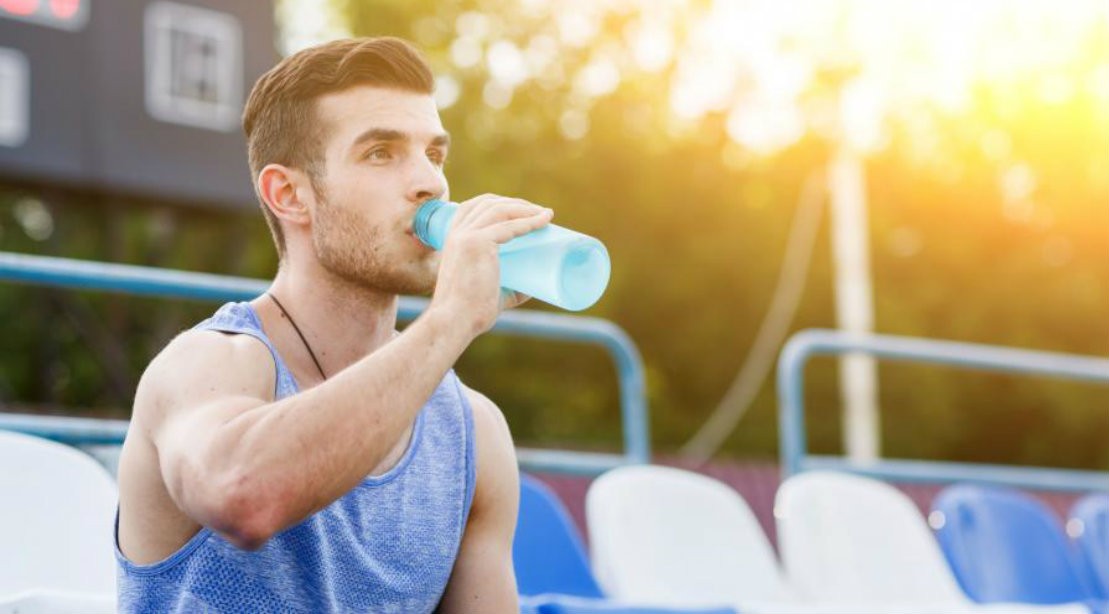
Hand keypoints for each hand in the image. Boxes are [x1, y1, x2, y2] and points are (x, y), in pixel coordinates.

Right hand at [429, 194, 552, 336]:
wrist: (454, 322)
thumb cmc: (470, 312)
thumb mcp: (490, 291)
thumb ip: (510, 288)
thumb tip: (534, 287)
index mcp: (453, 238)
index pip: (475, 206)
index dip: (500, 202)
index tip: (523, 210)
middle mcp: (457, 232)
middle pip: (489, 203)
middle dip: (517, 203)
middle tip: (540, 213)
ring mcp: (466, 236)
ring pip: (500, 210)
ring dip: (525, 208)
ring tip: (546, 215)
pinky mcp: (477, 244)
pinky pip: (508, 226)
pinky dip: (528, 221)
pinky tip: (543, 220)